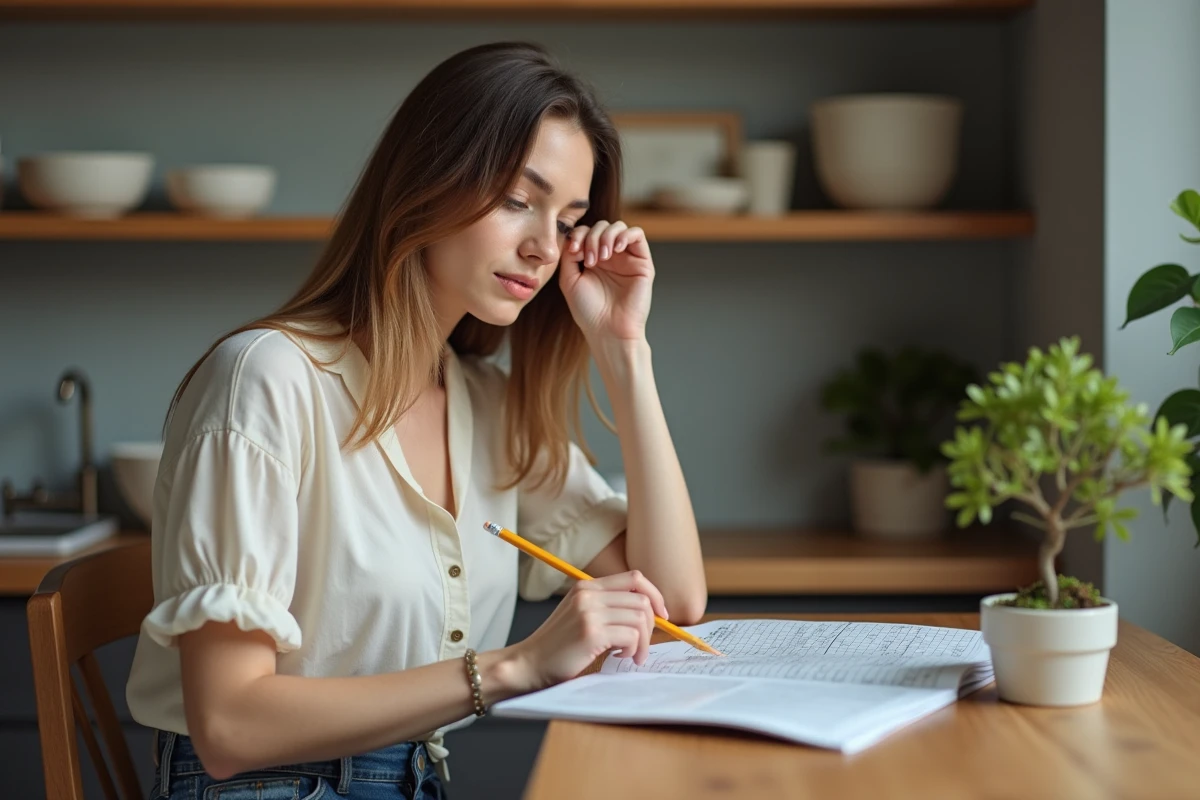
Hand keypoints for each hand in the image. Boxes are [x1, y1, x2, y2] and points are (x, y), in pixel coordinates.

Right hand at [510, 570, 668, 690]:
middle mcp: (588, 594)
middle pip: (642, 599)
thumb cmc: (558, 647)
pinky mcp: (591, 632)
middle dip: (652, 626)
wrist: (529, 664)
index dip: (655, 595)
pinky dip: (633, 650)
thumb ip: (607, 608)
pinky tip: (619, 657)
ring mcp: (589, 612)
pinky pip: (631, 636)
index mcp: (587, 587)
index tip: (662, 615)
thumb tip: (649, 612)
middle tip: (642, 646)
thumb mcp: (581, 615)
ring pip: (640, 618)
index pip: (635, 578)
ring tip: (631, 656)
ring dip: (643, 642)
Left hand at [558, 220, 654, 342]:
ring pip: (618, 227)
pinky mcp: (642, 263)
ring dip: (606, 236)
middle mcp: (610, 257)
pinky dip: (625, 235)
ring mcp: (626, 258)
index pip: (586, 232)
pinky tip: (615, 250)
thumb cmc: (588, 311)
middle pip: (601, 227)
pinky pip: (637, 235)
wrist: (608, 330)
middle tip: (589, 260)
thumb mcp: (569, 280)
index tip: (573, 250)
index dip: (578, 235)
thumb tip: (573, 236)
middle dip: (592, 238)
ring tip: (602, 257)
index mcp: (592, 259)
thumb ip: (568, 255)